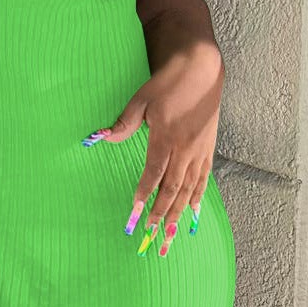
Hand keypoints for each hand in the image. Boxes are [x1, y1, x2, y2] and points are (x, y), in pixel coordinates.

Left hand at [88, 43, 222, 254]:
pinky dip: (197, 199)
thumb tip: (99, 138)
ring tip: (171, 236)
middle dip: (161, 215)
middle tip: (151, 237)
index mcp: (166, 137)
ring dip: (178, 214)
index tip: (135, 216)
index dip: (144, 196)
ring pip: (189, 190)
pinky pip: (203, 180)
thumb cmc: (168, 83)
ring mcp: (199, 151)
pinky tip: (192, 215)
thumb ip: (123, 123)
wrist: (202, 69)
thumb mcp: (141, 99)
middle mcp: (185, 148)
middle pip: (172, 189)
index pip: (154, 174)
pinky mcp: (208, 150)